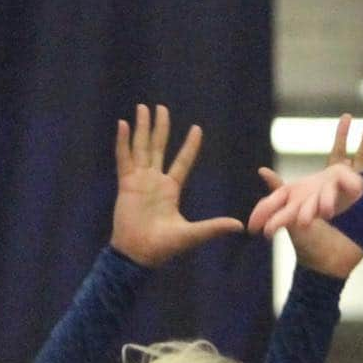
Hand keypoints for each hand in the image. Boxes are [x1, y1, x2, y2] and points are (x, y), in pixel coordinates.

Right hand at [110, 104, 243, 267]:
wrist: (139, 254)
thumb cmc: (164, 247)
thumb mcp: (193, 233)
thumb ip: (214, 226)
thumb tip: (240, 226)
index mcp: (170, 190)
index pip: (183, 161)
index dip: (190, 146)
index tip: (197, 128)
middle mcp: (155, 182)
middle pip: (158, 147)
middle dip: (160, 128)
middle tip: (161, 108)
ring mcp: (139, 181)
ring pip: (141, 148)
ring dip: (142, 128)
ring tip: (143, 108)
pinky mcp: (126, 184)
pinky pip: (124, 159)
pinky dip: (123, 142)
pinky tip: (123, 124)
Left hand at [256, 114, 362, 278]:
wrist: (324, 265)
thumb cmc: (306, 243)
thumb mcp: (291, 212)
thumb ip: (280, 192)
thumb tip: (263, 171)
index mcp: (329, 185)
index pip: (337, 154)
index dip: (342, 136)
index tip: (347, 118)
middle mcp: (347, 190)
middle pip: (360, 157)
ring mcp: (362, 200)